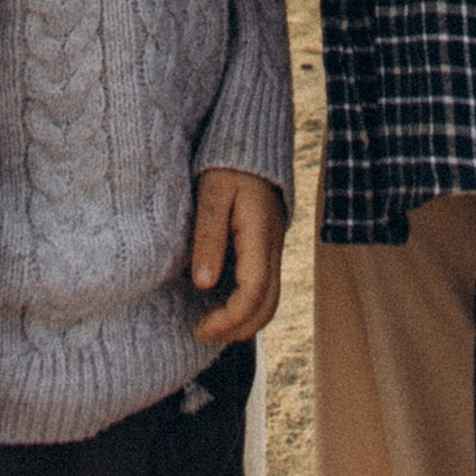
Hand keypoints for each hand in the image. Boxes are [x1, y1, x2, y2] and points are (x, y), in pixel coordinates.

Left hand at [190, 168, 284, 344]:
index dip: (229, 318)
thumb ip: (209, 237)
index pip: (254, 292)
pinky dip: (246, 308)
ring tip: (209, 325)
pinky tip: (219, 306)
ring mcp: (274, 250)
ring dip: (243, 323)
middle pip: (268, 306)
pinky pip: (265, 289)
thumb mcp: (212, 193)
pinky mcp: (267, 250)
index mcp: (261, 235)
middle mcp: (273, 248)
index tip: (201, 327)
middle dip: (237, 329)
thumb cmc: (227, 165)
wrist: (251, 142)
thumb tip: (203, 284)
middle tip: (202, 333)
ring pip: (270, 301)